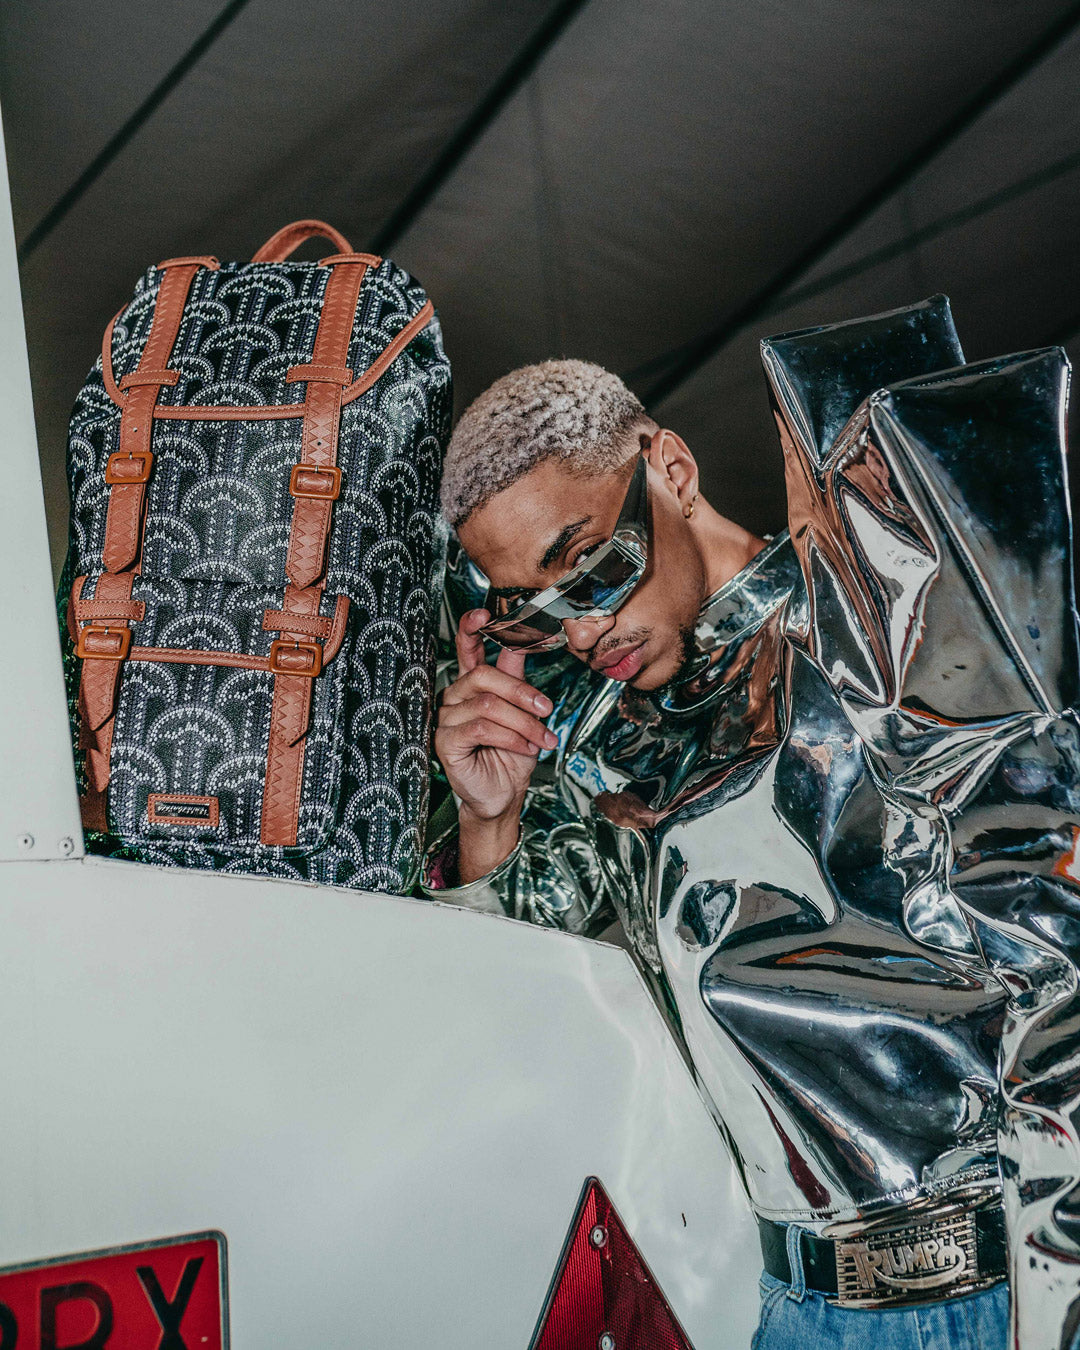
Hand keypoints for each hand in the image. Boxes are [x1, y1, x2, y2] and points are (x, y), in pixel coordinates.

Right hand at [435, 609, 556, 878]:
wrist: (504, 795)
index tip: (484, 613)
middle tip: (547, 709)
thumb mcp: (524, 712)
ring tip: (543, 740)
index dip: (471, 628)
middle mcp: (455, 697)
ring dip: (524, 723)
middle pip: (483, 676)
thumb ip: (517, 677)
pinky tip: (526, 749)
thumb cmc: (512, 754)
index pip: (465, 648)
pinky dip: (511, 738)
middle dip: (521, 692)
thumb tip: (522, 641)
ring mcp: (446, 719)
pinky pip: (480, 728)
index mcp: (473, 684)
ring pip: (487, 705)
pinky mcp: (445, 742)